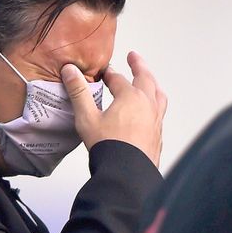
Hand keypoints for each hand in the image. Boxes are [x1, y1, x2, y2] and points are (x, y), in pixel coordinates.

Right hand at [61, 51, 166, 166]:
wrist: (127, 174)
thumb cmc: (109, 147)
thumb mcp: (87, 118)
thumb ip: (79, 93)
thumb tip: (70, 71)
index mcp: (131, 97)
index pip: (118, 79)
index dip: (110, 74)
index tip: (104, 72)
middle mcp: (147, 105)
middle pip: (145, 79)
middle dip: (139, 66)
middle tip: (134, 58)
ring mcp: (156, 120)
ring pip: (158, 95)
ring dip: (152, 84)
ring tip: (149, 81)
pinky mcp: (158, 134)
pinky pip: (160, 113)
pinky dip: (156, 105)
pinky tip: (151, 112)